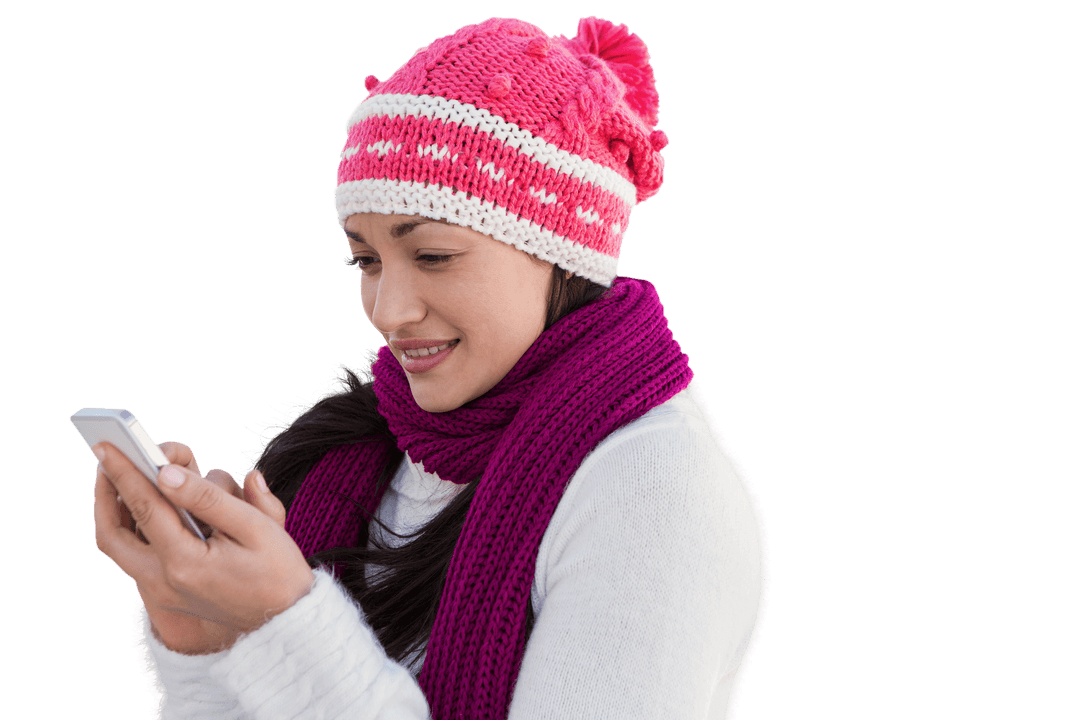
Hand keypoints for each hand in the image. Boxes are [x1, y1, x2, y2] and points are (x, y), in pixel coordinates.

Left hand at [93, 441, 314, 654]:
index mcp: (186, 564)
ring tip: (121, 476)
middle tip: (107, 459)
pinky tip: (146, 503)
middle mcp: (165, 582)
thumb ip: (208, 498)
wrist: (287, 622)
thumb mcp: (255, 527)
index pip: (147, 508)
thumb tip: (166, 472)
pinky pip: (134, 556)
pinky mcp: (167, 594)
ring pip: (119, 548)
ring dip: (114, 511)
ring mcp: (163, 592)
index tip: (107, 444)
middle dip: (106, 493)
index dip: (125, 472)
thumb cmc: (278, 570)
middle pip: (112, 534)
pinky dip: (132, 526)